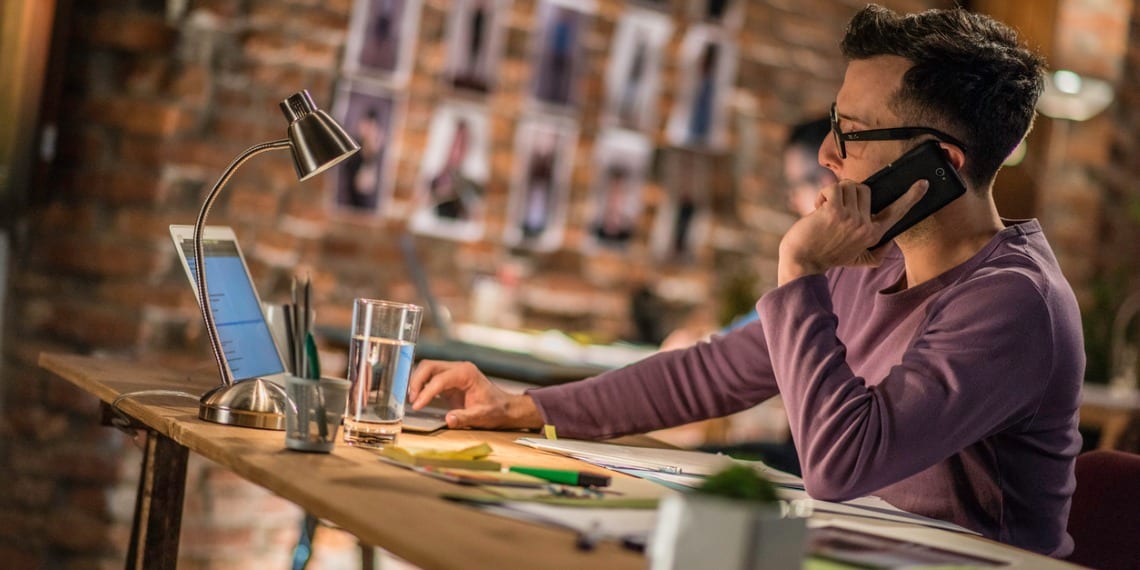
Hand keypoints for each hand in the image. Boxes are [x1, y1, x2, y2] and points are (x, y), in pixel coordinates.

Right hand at [407, 360, 542, 429]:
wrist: (505, 408)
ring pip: (427, 369)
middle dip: (416, 381)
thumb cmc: (496, 410)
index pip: (439, 379)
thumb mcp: (483, 416)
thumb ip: (466, 417)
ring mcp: (453, 372)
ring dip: (417, 382)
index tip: (417, 406)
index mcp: (466, 373)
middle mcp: (458, 368)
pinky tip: (418, 399)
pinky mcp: (449, 380)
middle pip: (429, 366)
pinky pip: (430, 378)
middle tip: (411, 401)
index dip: (426, 392)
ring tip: (413, 401)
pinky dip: (421, 385)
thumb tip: (448, 419)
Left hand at [777, 179, 927, 284]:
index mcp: (874, 235)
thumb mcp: (856, 259)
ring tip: (825, 210)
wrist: (801, 262)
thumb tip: (890, 242)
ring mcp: (851, 219)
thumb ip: (876, 253)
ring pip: (849, 186)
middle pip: (864, 189)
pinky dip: (822, 194)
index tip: (923, 183)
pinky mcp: (835, 212)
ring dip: (833, 194)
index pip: (897, 212)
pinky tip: (817, 209)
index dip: (911, 197)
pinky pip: (833, 188)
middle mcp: (866, 226)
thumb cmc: (826, 256)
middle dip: (846, 194)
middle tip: (833, 211)